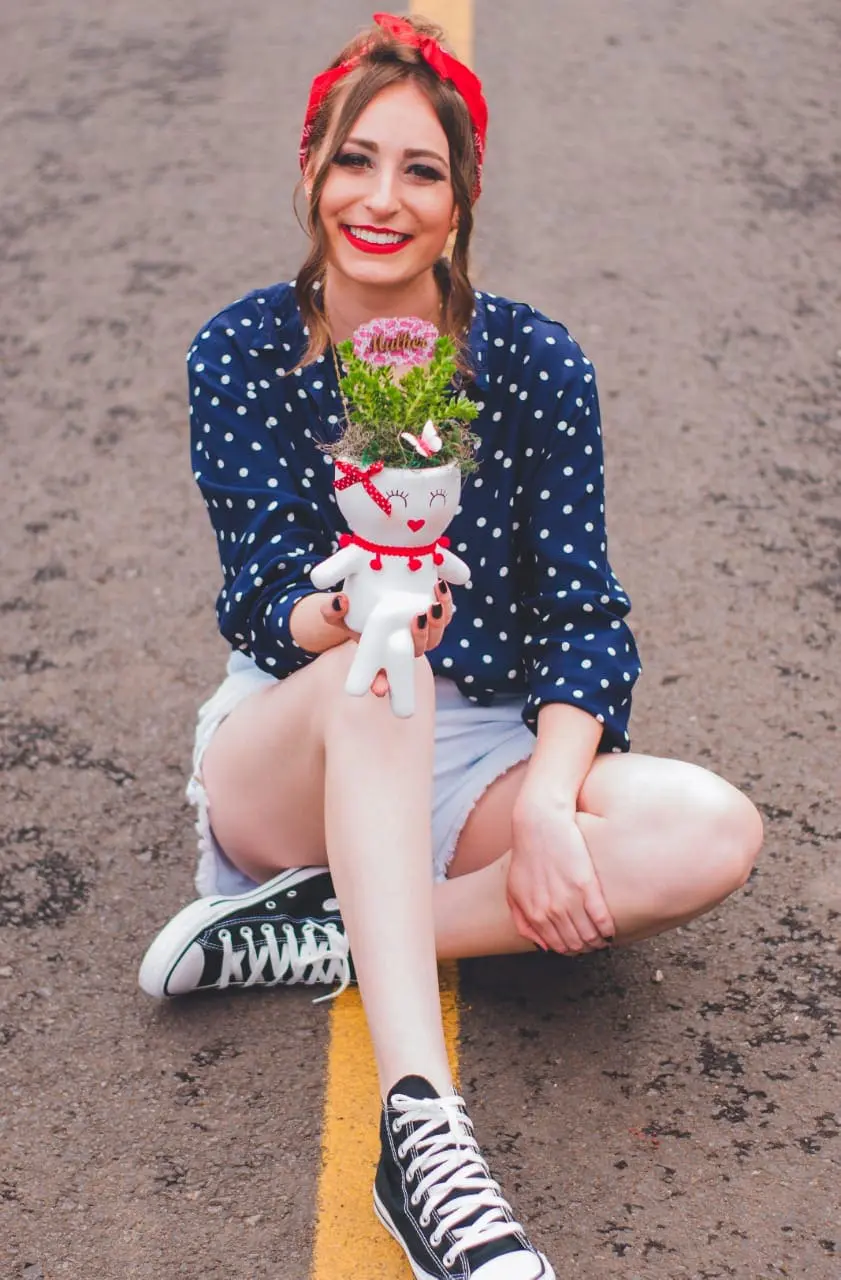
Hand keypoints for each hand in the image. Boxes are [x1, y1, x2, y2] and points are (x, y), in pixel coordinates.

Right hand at [323, 580, 453, 697]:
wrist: (372, 595)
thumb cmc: (354, 612)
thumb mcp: (338, 614)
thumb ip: (332, 611)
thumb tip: (340, 601)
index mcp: (383, 655)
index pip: (384, 675)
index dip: (382, 682)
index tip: (378, 688)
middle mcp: (405, 647)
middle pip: (418, 650)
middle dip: (420, 638)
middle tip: (416, 618)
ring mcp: (422, 633)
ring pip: (436, 635)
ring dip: (437, 622)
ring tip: (432, 604)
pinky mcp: (433, 615)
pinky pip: (444, 613)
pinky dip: (445, 603)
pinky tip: (439, 586)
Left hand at [507, 792, 614, 954]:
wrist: (540, 823)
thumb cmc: (527, 855)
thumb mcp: (514, 890)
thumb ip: (523, 920)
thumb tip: (542, 947)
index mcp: (532, 913)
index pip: (556, 945)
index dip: (568, 949)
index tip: (576, 946)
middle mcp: (550, 911)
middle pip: (574, 943)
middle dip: (584, 947)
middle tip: (591, 943)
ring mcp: (568, 900)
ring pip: (589, 935)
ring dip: (597, 941)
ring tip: (602, 938)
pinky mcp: (586, 886)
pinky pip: (601, 919)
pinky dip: (607, 928)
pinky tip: (610, 929)